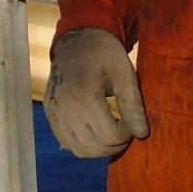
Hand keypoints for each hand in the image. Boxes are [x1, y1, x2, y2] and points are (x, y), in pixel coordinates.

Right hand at [44, 28, 149, 158]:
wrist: (77, 41)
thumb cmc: (105, 55)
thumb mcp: (123, 74)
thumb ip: (132, 105)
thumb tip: (142, 134)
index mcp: (84, 95)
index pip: (110, 135)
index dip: (127, 134)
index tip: (133, 122)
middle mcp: (65, 108)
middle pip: (94, 147)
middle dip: (115, 145)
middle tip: (125, 130)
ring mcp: (54, 113)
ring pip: (79, 150)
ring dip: (99, 148)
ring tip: (111, 132)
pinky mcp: (50, 114)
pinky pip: (66, 142)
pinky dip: (83, 143)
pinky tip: (95, 130)